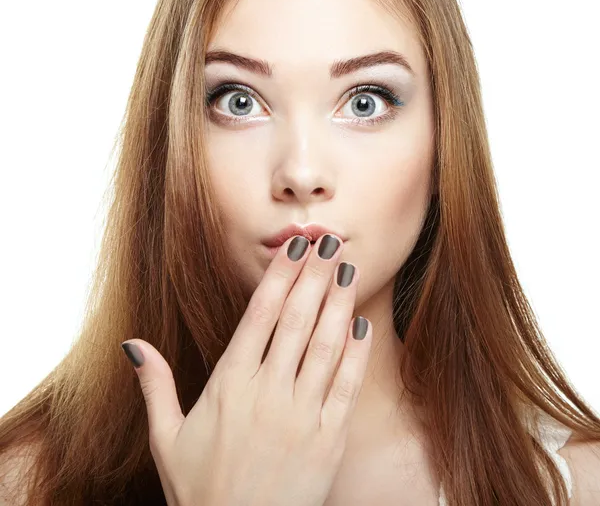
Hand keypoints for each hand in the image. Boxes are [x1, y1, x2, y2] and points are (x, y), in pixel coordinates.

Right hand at [121, 233, 371, 505]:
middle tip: (330, 240)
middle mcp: (268, 393)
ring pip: (324, 345)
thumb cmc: (199, 491)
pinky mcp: (328, 440)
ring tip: (348, 268)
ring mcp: (301, 416)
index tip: (294, 247)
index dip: (280, 276)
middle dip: (314, 275)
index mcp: (229, 385)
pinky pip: (346, 387)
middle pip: (296, 320)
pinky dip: (355, 353)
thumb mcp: (167, 439)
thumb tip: (133, 345)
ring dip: (338, 302)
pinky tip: (360, 324)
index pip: (259, 315)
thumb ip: (155, 386)